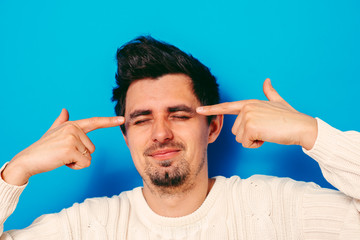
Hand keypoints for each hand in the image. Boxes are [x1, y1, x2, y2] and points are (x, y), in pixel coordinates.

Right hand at [2, 109, 124, 185]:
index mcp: (72, 124)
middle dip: (80, 155)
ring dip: (77, 162)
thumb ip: (61, 122)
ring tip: (61, 157)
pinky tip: (62, 162)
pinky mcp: (70, 149)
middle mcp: (73, 128)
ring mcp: (72, 138)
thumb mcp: (53, 133)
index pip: (94, 122)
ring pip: (89, 157)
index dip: (109, 121)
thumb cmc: (43, 148)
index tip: (122, 119)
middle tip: (63, 154)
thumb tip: (65, 110)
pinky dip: (75, 167)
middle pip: (92, 148)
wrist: (28, 160)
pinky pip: (84, 163)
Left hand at [196, 79, 316, 149]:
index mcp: (250, 103)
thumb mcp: (278, 102)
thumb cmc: (290, 118)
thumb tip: (267, 80)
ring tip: (267, 132)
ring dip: (253, 140)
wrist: (301, 126)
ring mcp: (248, 116)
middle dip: (249, 135)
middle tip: (265, 130)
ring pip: (240, 138)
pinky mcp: (251, 126)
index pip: (227, 107)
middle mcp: (246, 107)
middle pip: (235, 131)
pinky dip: (256, 144)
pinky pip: (246, 143)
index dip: (211, 109)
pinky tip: (267, 137)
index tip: (198, 110)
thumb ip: (270, 93)